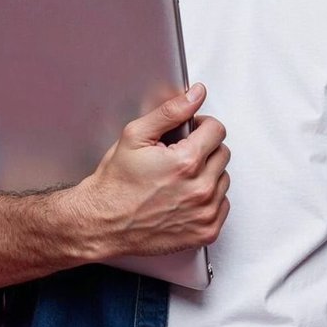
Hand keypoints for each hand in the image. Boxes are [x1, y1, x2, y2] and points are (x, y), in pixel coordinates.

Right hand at [63, 83, 230, 258]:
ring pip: (223, 179)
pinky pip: (222, 205)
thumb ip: (171, 111)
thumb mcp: (136, 136)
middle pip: (222, 153)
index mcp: (186, 162)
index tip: (190, 133)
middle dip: (204, 150)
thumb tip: (196, 95)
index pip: (217, 130)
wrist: (103, 224)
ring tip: (179, 178)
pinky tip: (184, 197)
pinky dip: (208, 199)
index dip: (201, 127)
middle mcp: (200, 189)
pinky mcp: (206, 232)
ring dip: (207, 175)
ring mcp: (205, 213)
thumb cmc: (115, 185)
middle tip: (179, 156)